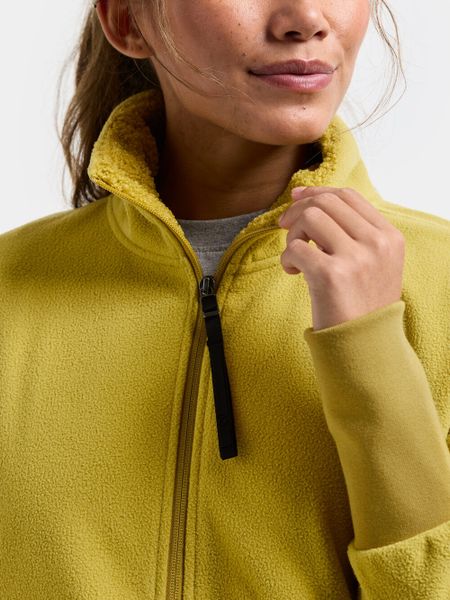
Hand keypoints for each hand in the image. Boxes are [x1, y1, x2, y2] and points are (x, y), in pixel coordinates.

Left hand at [278, 186, 404, 330]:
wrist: (363, 345)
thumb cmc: (362, 304)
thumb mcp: (375, 263)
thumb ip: (354, 233)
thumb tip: (312, 199)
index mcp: (389, 237)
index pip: (348, 196)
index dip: (318, 192)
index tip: (297, 198)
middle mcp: (376, 243)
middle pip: (326, 202)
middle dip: (298, 211)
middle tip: (286, 228)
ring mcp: (356, 258)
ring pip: (310, 218)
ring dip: (293, 235)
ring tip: (296, 256)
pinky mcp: (331, 275)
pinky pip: (295, 248)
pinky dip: (286, 258)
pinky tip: (292, 272)